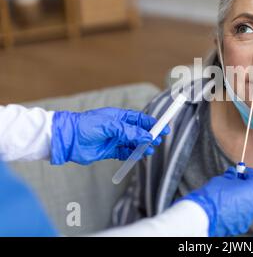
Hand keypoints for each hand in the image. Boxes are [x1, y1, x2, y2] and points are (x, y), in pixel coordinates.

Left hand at [50, 107, 169, 164]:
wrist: (68, 139)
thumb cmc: (86, 126)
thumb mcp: (110, 125)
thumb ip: (129, 131)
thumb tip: (146, 136)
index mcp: (119, 117)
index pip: (140, 119)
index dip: (152, 124)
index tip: (163, 128)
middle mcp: (118, 128)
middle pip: (139, 132)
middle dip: (149, 136)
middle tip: (158, 141)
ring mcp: (114, 139)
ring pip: (133, 143)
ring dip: (142, 147)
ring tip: (150, 151)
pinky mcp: (109, 151)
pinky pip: (125, 153)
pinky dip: (132, 155)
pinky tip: (138, 156)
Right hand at [180, 166, 252, 236]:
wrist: (205, 214)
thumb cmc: (215, 194)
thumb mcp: (224, 179)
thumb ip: (232, 175)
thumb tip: (234, 173)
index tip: (243, 173)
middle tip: (244, 182)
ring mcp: (250, 216)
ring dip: (248, 198)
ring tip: (234, 195)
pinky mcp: (243, 225)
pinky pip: (247, 214)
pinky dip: (242, 209)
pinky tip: (229, 206)